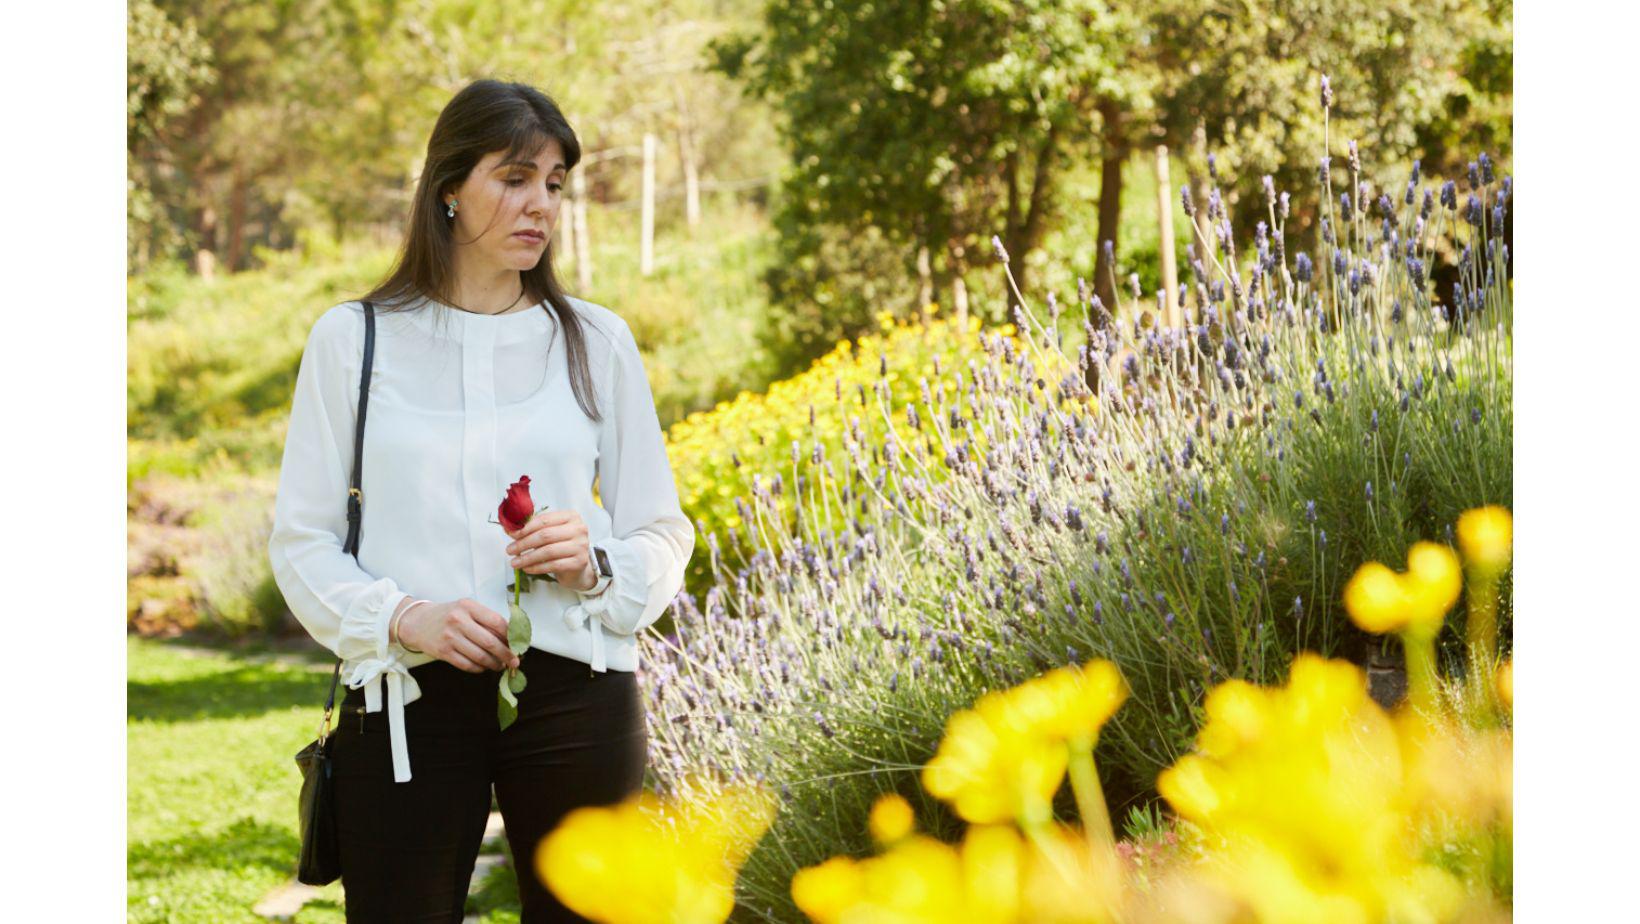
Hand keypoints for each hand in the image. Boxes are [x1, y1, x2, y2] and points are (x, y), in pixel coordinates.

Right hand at [398, 598, 521, 673]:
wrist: (417, 622)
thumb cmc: (448, 615)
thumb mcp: (466, 609)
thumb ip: (485, 620)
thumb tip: (510, 638)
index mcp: (468, 606)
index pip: (497, 622)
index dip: (511, 636)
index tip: (518, 644)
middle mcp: (458, 620)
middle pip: (490, 642)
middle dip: (506, 654)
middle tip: (515, 661)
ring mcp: (450, 637)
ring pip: (480, 656)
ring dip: (494, 664)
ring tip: (500, 665)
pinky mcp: (443, 652)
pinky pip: (467, 665)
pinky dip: (479, 668)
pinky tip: (484, 667)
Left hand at [504, 509, 599, 591]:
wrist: (577, 565)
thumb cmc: (560, 545)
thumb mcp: (548, 532)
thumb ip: (531, 528)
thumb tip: (509, 527)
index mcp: (571, 516)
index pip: (544, 519)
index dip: (526, 528)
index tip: (512, 535)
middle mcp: (579, 529)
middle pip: (545, 535)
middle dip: (524, 543)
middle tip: (510, 550)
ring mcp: (581, 546)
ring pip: (548, 551)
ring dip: (528, 557)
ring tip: (515, 562)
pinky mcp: (579, 562)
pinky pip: (553, 565)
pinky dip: (537, 567)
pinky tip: (527, 568)